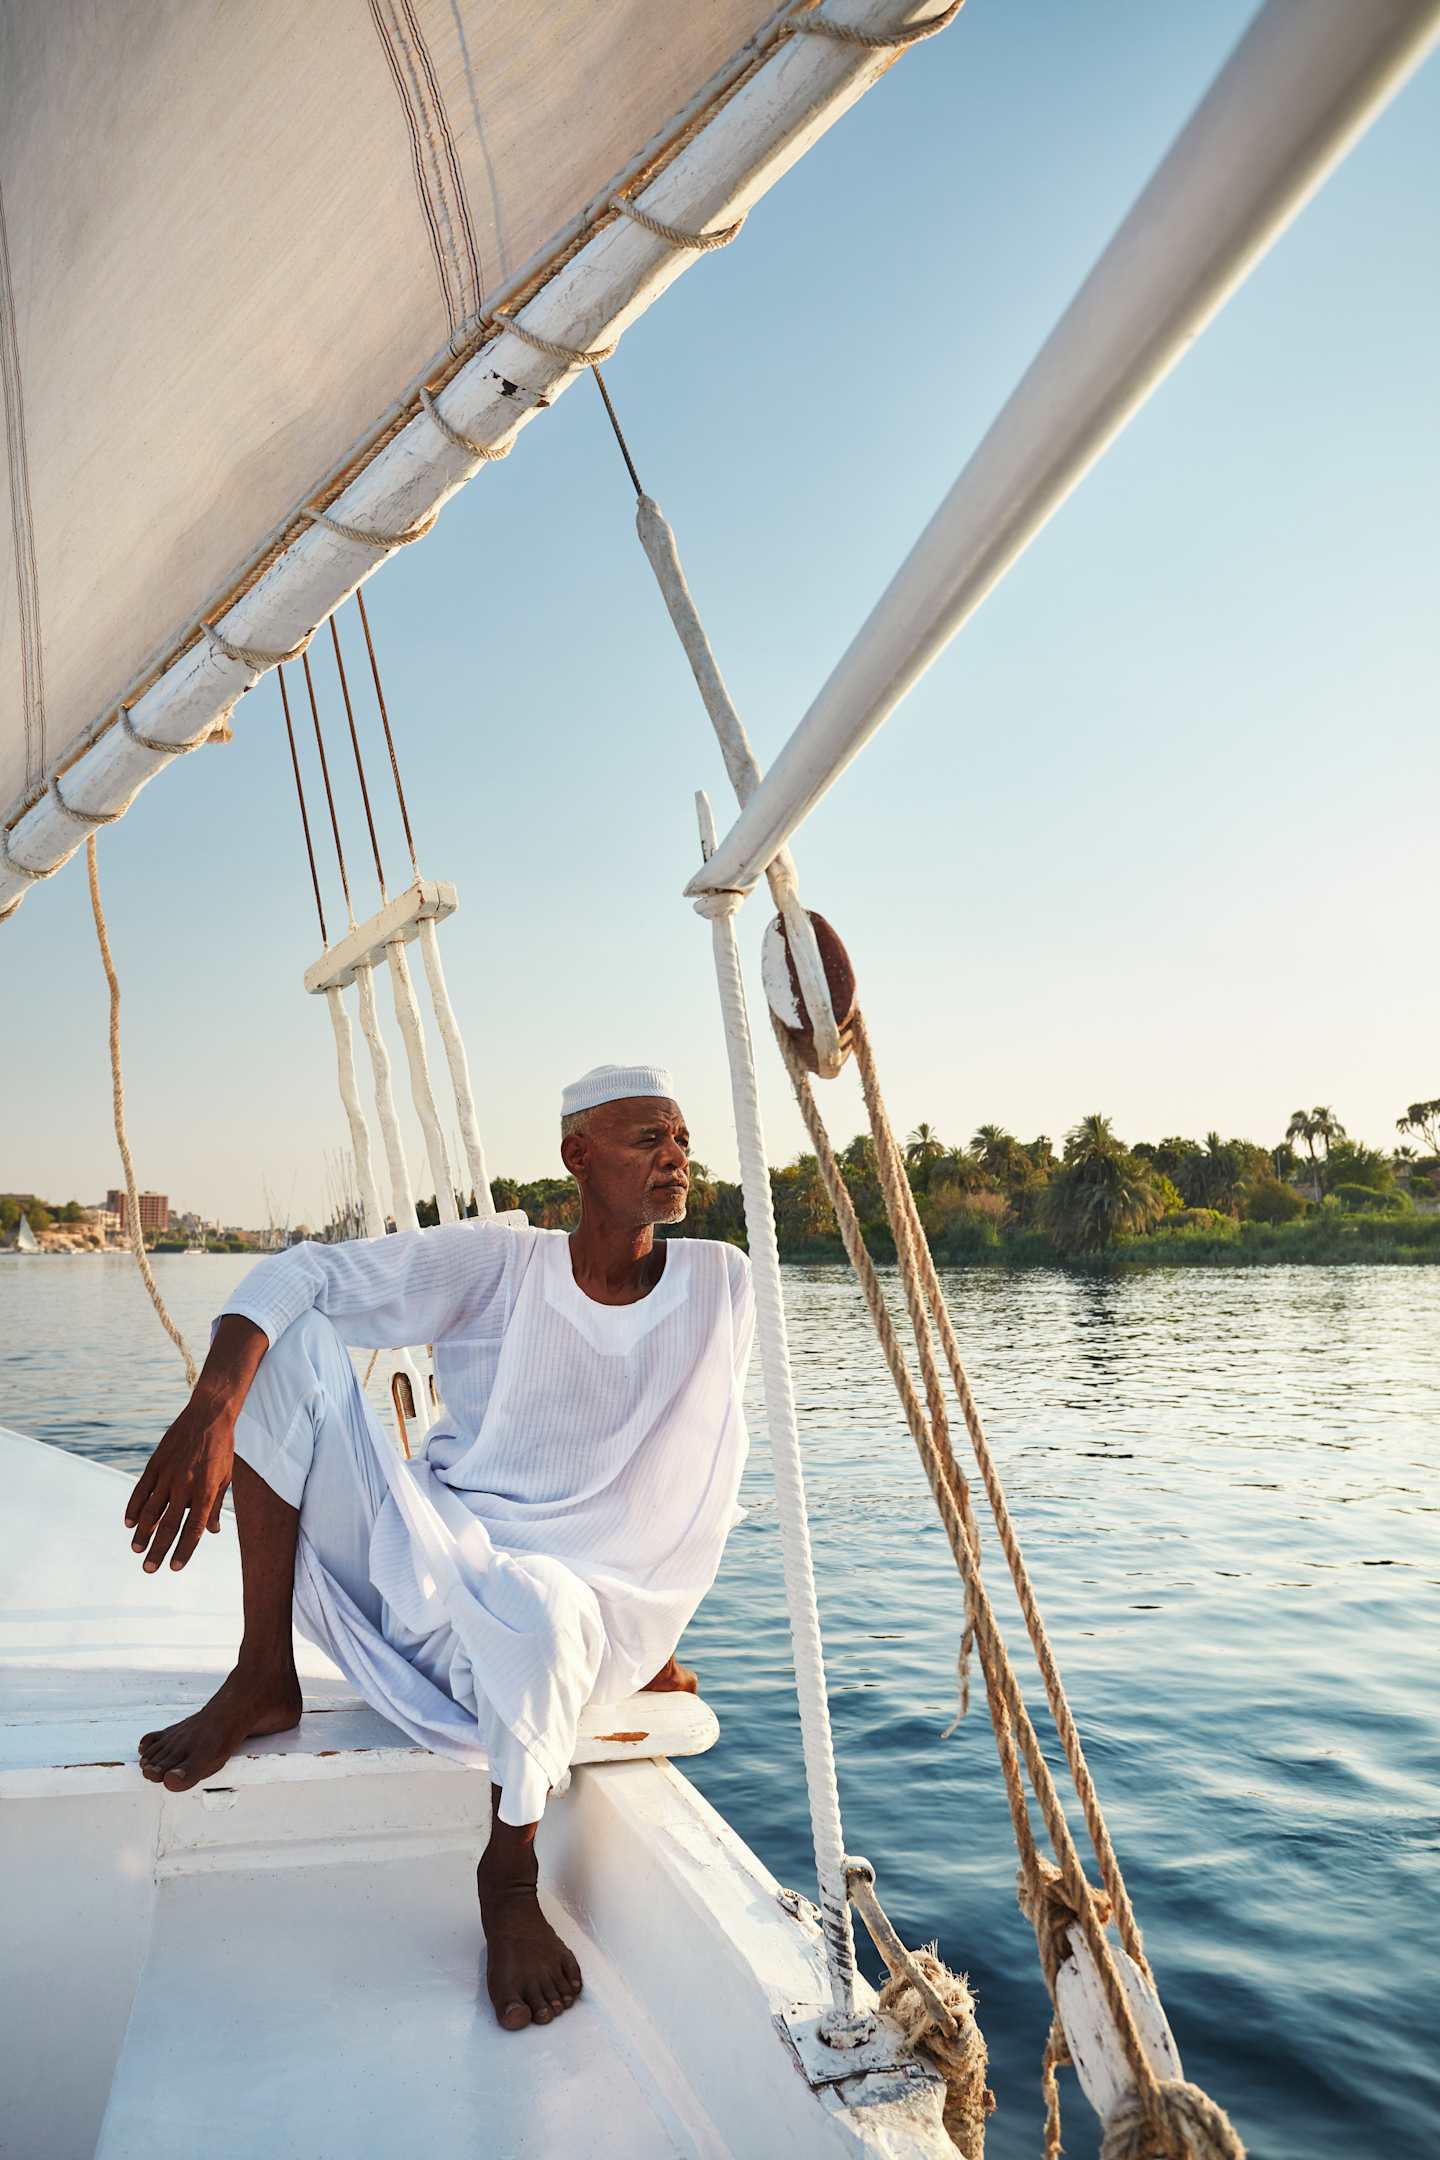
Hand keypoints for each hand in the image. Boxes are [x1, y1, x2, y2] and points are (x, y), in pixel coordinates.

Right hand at [124, 1400, 234, 1572]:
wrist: (209, 1416)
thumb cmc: (221, 1449)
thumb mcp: (226, 1477)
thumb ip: (216, 1505)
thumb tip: (211, 1532)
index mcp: (207, 1491)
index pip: (194, 1529)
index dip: (184, 1550)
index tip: (175, 1567)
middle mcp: (186, 1485)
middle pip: (169, 1525)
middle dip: (158, 1550)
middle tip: (148, 1569)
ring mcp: (169, 1474)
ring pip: (152, 1510)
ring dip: (142, 1533)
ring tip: (136, 1549)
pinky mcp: (156, 1463)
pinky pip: (142, 1490)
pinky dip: (134, 1507)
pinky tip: (128, 1523)